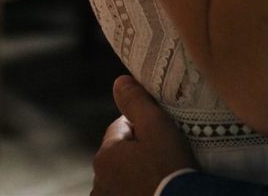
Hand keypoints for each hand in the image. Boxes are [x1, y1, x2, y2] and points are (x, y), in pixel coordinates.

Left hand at [92, 75, 196, 195]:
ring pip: (122, 175)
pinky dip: (137, 189)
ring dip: (136, 172)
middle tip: (164, 154)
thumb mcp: (156, 126)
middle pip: (120, 153)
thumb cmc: (169, 167)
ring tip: (160, 175)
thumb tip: (119, 82)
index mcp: (105, 156)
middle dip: (138, 150)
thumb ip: (136, 101)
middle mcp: (98, 181)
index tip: (162, 133)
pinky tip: (153, 188)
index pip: (121, 126)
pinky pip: (126, 192)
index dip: (143, 125)